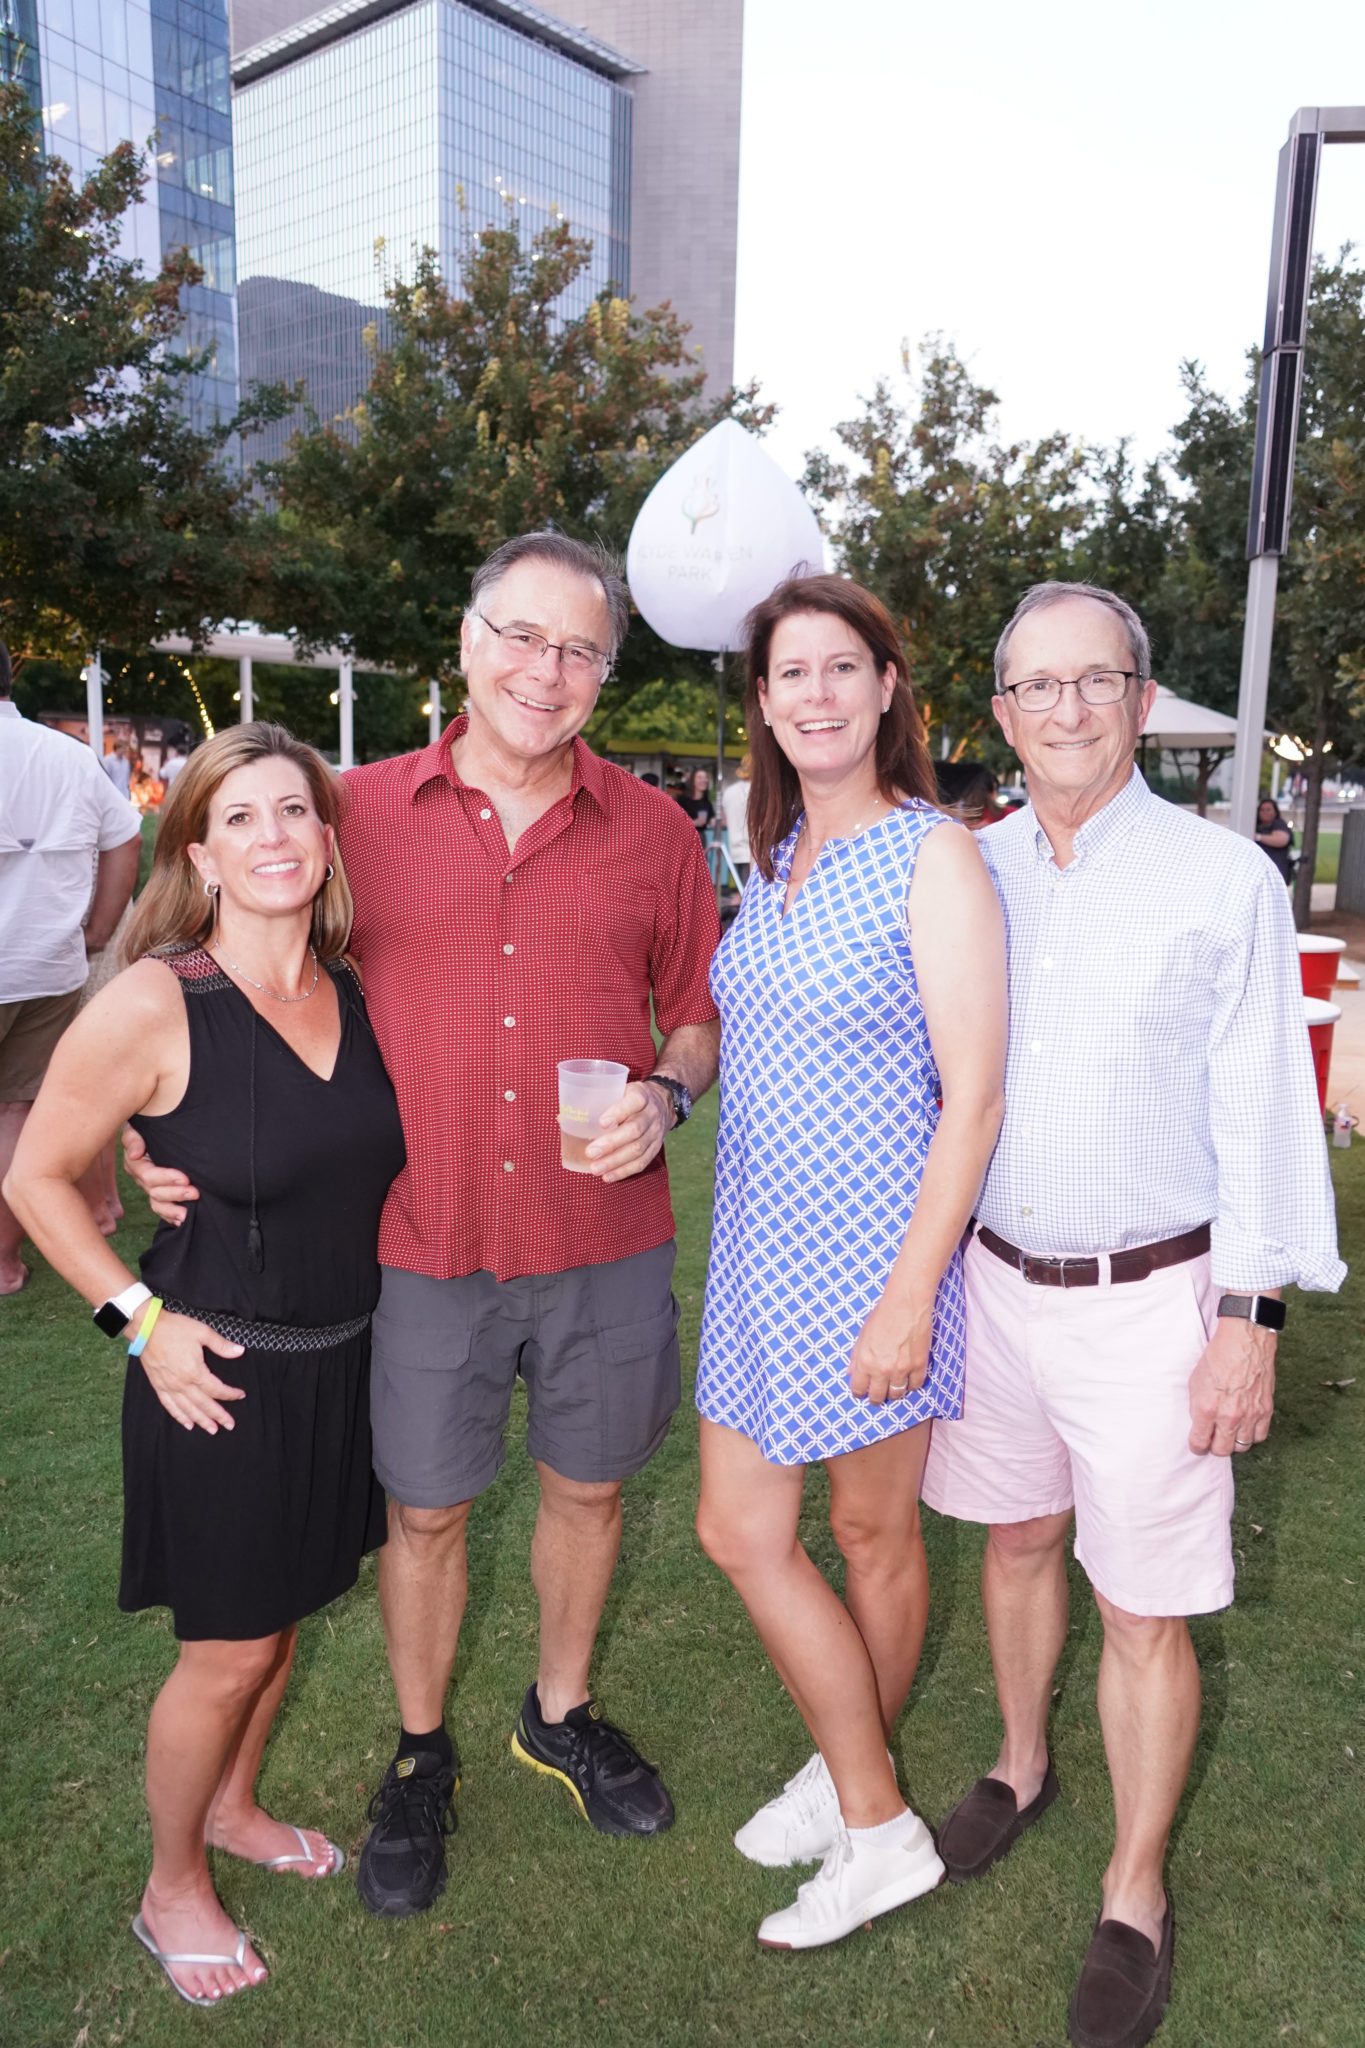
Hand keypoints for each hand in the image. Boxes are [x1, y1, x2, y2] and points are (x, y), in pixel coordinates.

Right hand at [121, 1123, 198, 1224]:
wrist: (159, 1125)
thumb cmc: (150, 1122)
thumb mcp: (138, 1127)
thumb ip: (133, 1138)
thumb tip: (135, 1154)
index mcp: (135, 1161)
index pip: (148, 1174)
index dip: (166, 1178)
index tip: (185, 1178)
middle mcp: (141, 1176)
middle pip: (155, 1191)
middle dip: (175, 1193)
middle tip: (195, 1192)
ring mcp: (150, 1187)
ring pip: (158, 1203)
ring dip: (173, 1209)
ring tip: (187, 1213)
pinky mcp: (160, 1193)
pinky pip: (162, 1209)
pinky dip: (171, 1216)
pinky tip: (182, 1220)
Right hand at [138, 1309, 245, 1433]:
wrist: (146, 1328)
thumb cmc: (174, 1328)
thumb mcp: (202, 1332)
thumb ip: (221, 1345)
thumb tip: (240, 1351)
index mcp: (195, 1372)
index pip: (216, 1389)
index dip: (230, 1394)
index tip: (240, 1395)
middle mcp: (182, 1383)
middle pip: (204, 1404)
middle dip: (218, 1415)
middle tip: (230, 1425)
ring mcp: (169, 1386)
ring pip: (187, 1409)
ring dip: (201, 1420)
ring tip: (212, 1430)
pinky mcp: (158, 1386)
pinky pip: (169, 1406)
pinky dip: (179, 1416)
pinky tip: (187, 1424)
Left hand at [585, 1081, 670, 1183]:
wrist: (662, 1103)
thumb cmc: (629, 1098)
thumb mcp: (617, 1090)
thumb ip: (593, 1102)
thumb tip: (562, 1118)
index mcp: (641, 1095)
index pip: (633, 1102)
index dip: (618, 1112)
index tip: (601, 1123)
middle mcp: (651, 1114)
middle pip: (634, 1130)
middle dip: (611, 1143)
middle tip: (590, 1152)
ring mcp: (656, 1132)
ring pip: (638, 1149)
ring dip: (615, 1161)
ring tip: (595, 1169)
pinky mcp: (656, 1147)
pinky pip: (642, 1162)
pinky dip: (624, 1171)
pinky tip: (608, 1176)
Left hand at [849, 1291, 931, 1404]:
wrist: (906, 1304)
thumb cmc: (882, 1315)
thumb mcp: (862, 1335)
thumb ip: (856, 1356)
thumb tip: (851, 1372)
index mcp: (864, 1361)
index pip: (858, 1389)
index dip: (859, 1392)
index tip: (862, 1391)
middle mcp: (882, 1369)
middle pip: (877, 1397)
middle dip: (875, 1398)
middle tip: (877, 1395)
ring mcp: (901, 1369)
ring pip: (897, 1394)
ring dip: (893, 1393)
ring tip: (892, 1387)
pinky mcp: (919, 1365)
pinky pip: (915, 1385)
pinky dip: (911, 1385)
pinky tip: (908, 1380)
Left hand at [1188, 1316, 1276, 1455]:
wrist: (1245, 1340)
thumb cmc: (1218, 1356)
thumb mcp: (1195, 1381)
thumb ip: (1197, 1406)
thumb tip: (1200, 1423)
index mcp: (1207, 1408)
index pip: (1199, 1443)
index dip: (1197, 1446)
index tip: (1198, 1444)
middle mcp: (1229, 1416)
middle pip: (1222, 1450)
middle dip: (1214, 1446)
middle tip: (1213, 1439)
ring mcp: (1249, 1414)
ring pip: (1242, 1446)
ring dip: (1234, 1441)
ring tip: (1229, 1431)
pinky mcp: (1266, 1410)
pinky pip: (1259, 1436)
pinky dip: (1251, 1435)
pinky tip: (1246, 1426)